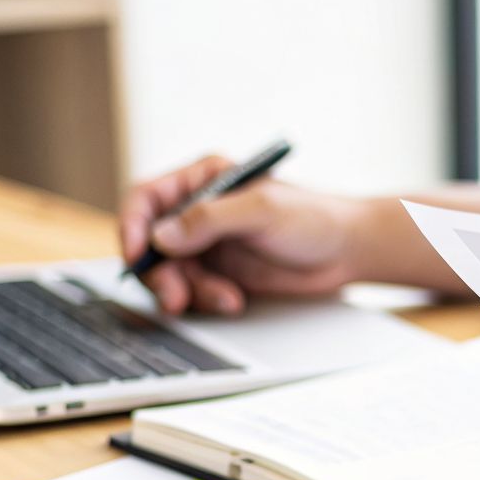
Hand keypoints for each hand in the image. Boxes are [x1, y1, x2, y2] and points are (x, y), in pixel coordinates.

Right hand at [119, 155, 368, 314]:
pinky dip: (206, 300)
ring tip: (225, 299)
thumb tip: (160, 236)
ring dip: (189, 292)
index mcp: (203, 179)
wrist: (347, 251)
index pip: (146, 198)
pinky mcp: (219, 272)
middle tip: (175, 298)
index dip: (132, 227)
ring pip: (170, 273)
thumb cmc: (313, 217)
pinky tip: (234, 301)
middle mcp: (197, 210)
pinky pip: (193, 291)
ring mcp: (207, 243)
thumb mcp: (262, 211)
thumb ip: (209, 219)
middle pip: (150, 244)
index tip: (136, 256)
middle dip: (160, 274)